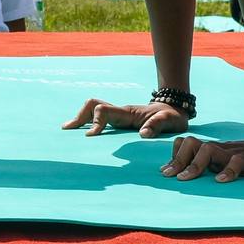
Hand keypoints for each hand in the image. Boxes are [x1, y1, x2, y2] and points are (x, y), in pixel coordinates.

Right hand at [62, 99, 187, 138]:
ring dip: (80, 118)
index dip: (95, 123)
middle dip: (79, 116)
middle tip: (67, 130)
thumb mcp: (170, 121)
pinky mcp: (119, 121)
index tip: (91, 137)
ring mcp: (118, 116)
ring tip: (68, 131)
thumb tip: (143, 134)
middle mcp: (119, 112)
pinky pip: (98, 118)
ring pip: (92, 110)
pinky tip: (80, 134)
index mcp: (128, 113)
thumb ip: (157, 125)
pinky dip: (87, 123)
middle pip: (92, 106)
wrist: (175, 109)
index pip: (104, 111)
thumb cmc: (173, 116)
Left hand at [161, 135, 243, 182]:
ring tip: (186, 178)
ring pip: (208, 150)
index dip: (174, 155)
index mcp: (211, 151)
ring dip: (195, 165)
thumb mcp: (224, 164)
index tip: (165, 172)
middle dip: (178, 160)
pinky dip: (227, 171)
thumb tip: (184, 182)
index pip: (186, 144)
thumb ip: (208, 168)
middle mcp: (218, 150)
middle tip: (170, 176)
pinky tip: (220, 181)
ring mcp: (232, 153)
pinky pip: (236, 163)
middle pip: (192, 144)